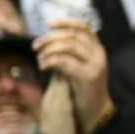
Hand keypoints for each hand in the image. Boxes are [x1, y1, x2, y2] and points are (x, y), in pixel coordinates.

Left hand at [35, 19, 112, 133]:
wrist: (94, 110)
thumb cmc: (79, 88)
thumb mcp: (74, 66)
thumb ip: (66, 53)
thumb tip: (46, 41)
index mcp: (96, 48)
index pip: (84, 27)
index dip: (66, 22)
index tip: (48, 24)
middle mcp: (99, 54)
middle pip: (73, 35)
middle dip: (50, 38)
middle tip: (35, 46)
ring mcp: (96, 64)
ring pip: (70, 46)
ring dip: (49, 49)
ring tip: (39, 58)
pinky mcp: (89, 76)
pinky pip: (66, 61)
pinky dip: (50, 60)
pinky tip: (42, 66)